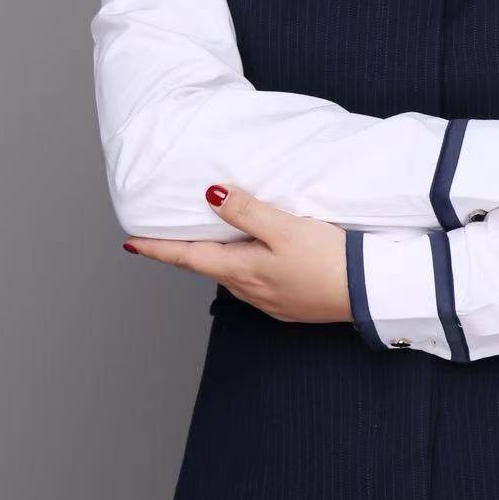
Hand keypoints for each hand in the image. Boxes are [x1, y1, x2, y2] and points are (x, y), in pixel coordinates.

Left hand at [123, 183, 351, 322]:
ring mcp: (269, 301)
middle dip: (189, 250)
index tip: (131, 244)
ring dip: (219, 257)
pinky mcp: (289, 304)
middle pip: (209, 266)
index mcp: (241, 270)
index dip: (158, 249)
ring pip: (232, 274)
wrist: (367, 294)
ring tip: (213, 237)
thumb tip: (210, 195)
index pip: (187, 257)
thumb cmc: (328, 260)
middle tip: (171, 233)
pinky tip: (258, 255)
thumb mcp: (284, 228)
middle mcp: (248, 290)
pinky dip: (245, 266)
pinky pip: (256, 282)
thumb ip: (246, 212)